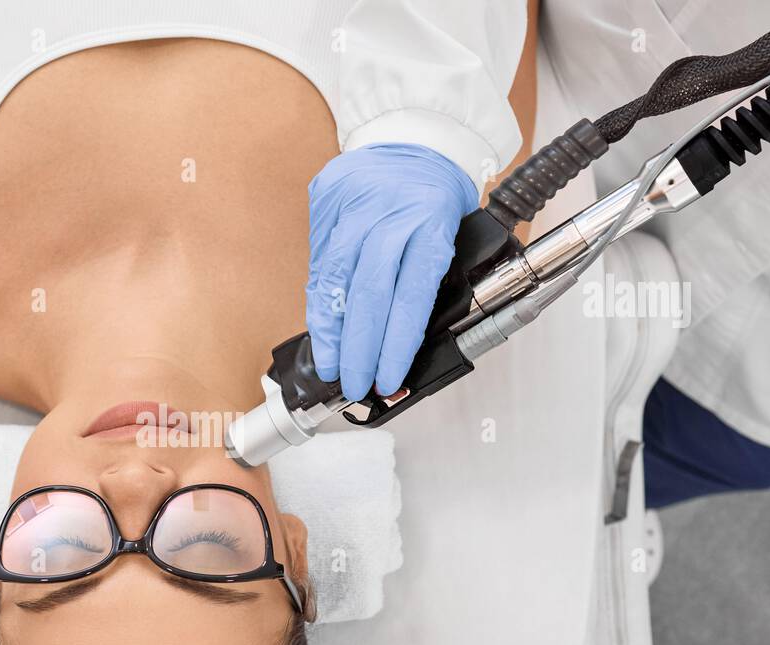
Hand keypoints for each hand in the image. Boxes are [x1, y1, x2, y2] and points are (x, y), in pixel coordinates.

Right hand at [306, 143, 476, 401]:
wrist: (416, 136)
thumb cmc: (437, 193)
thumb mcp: (451, 233)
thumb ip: (425, 279)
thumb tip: (400, 342)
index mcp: (431, 222)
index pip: (409, 297)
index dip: (394, 345)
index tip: (386, 378)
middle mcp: (389, 212)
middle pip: (368, 294)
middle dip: (358, 349)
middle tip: (354, 384)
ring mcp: (353, 203)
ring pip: (334, 281)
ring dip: (331, 332)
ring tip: (331, 365)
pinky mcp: (326, 199)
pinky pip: (319, 262)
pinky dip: (320, 301)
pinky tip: (322, 329)